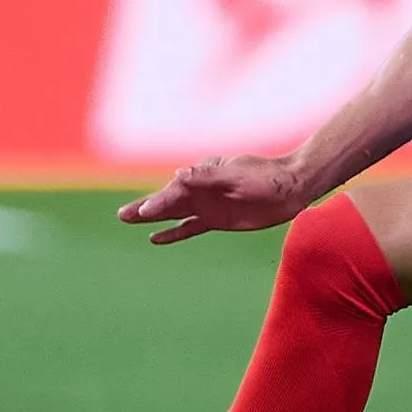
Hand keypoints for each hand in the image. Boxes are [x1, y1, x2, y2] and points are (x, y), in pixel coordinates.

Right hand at [119, 154, 318, 244]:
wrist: (291, 187)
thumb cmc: (266, 177)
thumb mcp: (238, 175)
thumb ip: (209, 176)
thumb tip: (180, 173)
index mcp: (204, 173)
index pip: (176, 189)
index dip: (159, 201)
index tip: (144, 211)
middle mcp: (201, 189)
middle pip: (167, 201)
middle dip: (145, 207)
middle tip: (121, 216)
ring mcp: (207, 205)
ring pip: (173, 214)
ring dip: (152, 218)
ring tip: (128, 220)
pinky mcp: (216, 220)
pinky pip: (189, 227)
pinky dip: (173, 233)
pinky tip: (155, 238)